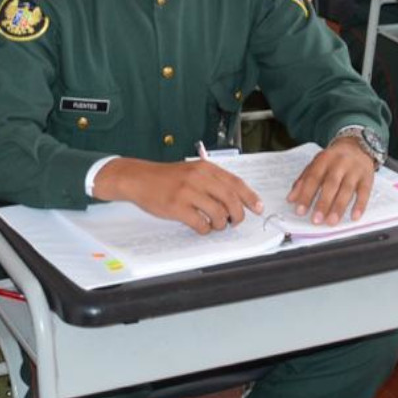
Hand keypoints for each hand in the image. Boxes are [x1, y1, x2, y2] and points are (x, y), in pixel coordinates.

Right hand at [93, 158, 262, 234]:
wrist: (139, 178)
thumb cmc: (167, 177)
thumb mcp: (192, 171)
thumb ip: (212, 181)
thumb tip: (235, 199)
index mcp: (205, 168)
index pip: (235, 183)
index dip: (250, 197)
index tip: (258, 208)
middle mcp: (198, 178)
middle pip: (230, 199)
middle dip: (238, 214)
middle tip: (236, 222)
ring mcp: (187, 192)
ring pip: (217, 213)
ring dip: (221, 223)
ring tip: (217, 225)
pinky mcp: (176, 207)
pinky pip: (200, 223)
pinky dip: (205, 229)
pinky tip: (201, 227)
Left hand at [286, 137, 375, 225]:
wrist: (357, 145)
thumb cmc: (333, 159)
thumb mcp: (316, 164)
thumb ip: (303, 181)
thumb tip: (291, 199)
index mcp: (324, 159)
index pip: (314, 178)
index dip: (306, 195)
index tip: (300, 211)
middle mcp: (340, 163)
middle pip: (331, 184)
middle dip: (323, 203)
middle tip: (316, 220)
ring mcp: (355, 170)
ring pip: (347, 189)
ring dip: (339, 207)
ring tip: (331, 222)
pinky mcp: (367, 177)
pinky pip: (364, 192)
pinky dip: (360, 205)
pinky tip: (354, 217)